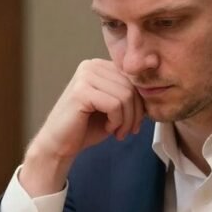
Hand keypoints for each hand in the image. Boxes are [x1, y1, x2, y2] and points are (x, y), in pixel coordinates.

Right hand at [20, 59, 143, 195]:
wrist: (59, 145)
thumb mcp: (113, 107)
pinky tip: (108, 128)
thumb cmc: (86, 127)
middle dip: (135, 114)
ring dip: (126, 120)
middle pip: (131, 87)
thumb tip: (152, 91)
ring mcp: (85, 76)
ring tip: (117, 131)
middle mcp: (91, 66)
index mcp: (99, 66)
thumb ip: (128, 95)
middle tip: (127, 131)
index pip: (132, 79)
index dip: (139, 103)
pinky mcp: (81, 91)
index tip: (134, 123)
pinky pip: (115, 104)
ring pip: (126, 96)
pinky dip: (117, 121)